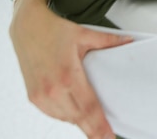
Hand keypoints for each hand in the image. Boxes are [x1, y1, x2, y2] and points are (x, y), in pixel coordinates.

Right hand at [10, 0, 131, 138]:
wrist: (26, 27)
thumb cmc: (55, 30)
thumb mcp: (84, 34)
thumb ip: (108, 41)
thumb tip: (130, 40)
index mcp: (68, 76)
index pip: (88, 108)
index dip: (99, 125)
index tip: (109, 136)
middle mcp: (52, 89)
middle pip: (77, 118)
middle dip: (93, 129)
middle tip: (105, 137)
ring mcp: (41, 95)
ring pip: (65, 118)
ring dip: (79, 122)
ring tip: (95, 126)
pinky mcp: (33, 96)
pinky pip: (53, 113)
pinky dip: (65, 116)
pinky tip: (75, 114)